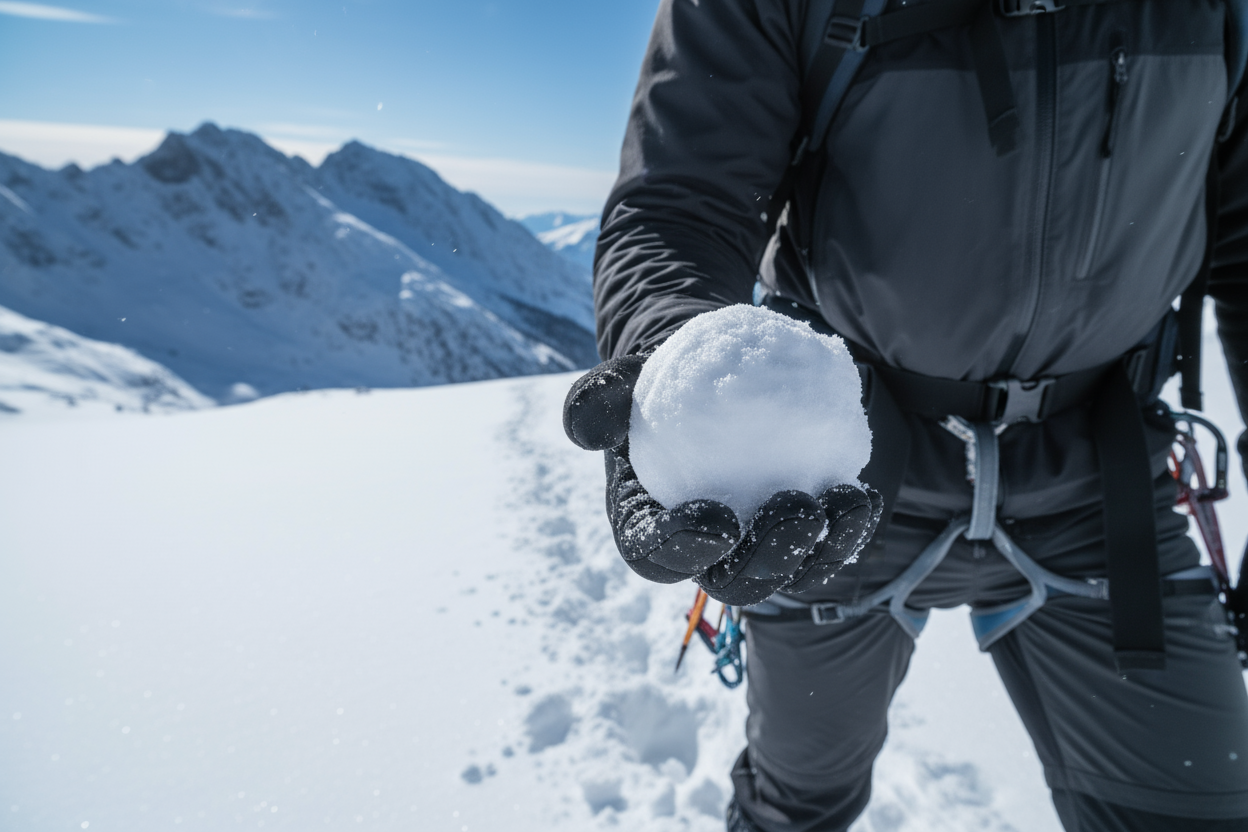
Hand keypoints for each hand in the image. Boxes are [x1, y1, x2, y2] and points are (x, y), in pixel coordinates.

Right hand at [564, 356, 880, 604]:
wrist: (705, 373)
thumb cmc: (656, 380)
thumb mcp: (621, 379)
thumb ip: (598, 400)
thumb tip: (585, 426)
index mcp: (647, 529)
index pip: (657, 555)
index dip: (684, 548)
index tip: (717, 515)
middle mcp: (703, 553)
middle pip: (732, 581)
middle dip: (768, 561)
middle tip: (796, 508)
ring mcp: (754, 546)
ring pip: (789, 571)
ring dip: (822, 549)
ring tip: (845, 502)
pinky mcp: (798, 530)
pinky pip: (826, 544)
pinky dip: (848, 527)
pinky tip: (861, 494)